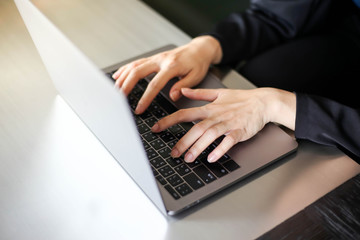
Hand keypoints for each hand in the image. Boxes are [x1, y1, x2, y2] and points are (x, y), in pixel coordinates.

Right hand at [112, 36, 221, 113]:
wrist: (199, 49)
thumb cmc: (198, 63)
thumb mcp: (196, 76)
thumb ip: (183, 86)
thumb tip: (173, 96)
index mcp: (171, 66)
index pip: (154, 84)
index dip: (145, 98)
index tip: (139, 108)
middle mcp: (161, 60)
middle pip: (138, 72)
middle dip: (126, 85)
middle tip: (119, 98)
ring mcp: (155, 58)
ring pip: (134, 66)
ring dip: (122, 77)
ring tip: (115, 89)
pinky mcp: (153, 58)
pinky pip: (136, 62)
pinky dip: (125, 69)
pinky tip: (117, 75)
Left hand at [152, 88, 295, 162]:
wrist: (263, 102)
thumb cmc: (241, 99)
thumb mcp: (218, 93)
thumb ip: (199, 93)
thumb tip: (182, 90)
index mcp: (209, 108)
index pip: (184, 114)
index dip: (169, 120)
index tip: (156, 128)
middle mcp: (216, 116)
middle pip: (196, 128)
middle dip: (183, 141)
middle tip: (173, 153)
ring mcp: (228, 123)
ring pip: (210, 135)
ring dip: (198, 147)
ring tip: (188, 159)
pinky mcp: (239, 131)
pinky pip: (228, 141)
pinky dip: (220, 149)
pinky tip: (211, 158)